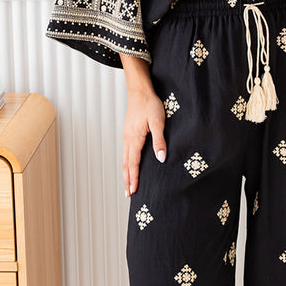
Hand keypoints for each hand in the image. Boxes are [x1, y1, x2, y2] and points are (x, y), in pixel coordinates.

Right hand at [119, 55, 166, 196]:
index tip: (134, 191)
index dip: (134, 178)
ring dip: (126, 173)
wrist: (139, 90)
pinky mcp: (128, 133)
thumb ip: (159, 141)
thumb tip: (160, 159)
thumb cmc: (150, 104)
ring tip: (127, 185)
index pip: (133, 163)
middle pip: (126, 164)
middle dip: (127, 180)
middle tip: (128, 194)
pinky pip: (126, 153)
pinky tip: (129, 167)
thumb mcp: (158, 122)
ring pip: (124, 159)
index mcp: (134, 138)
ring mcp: (126, 136)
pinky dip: (126, 164)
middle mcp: (128, 139)